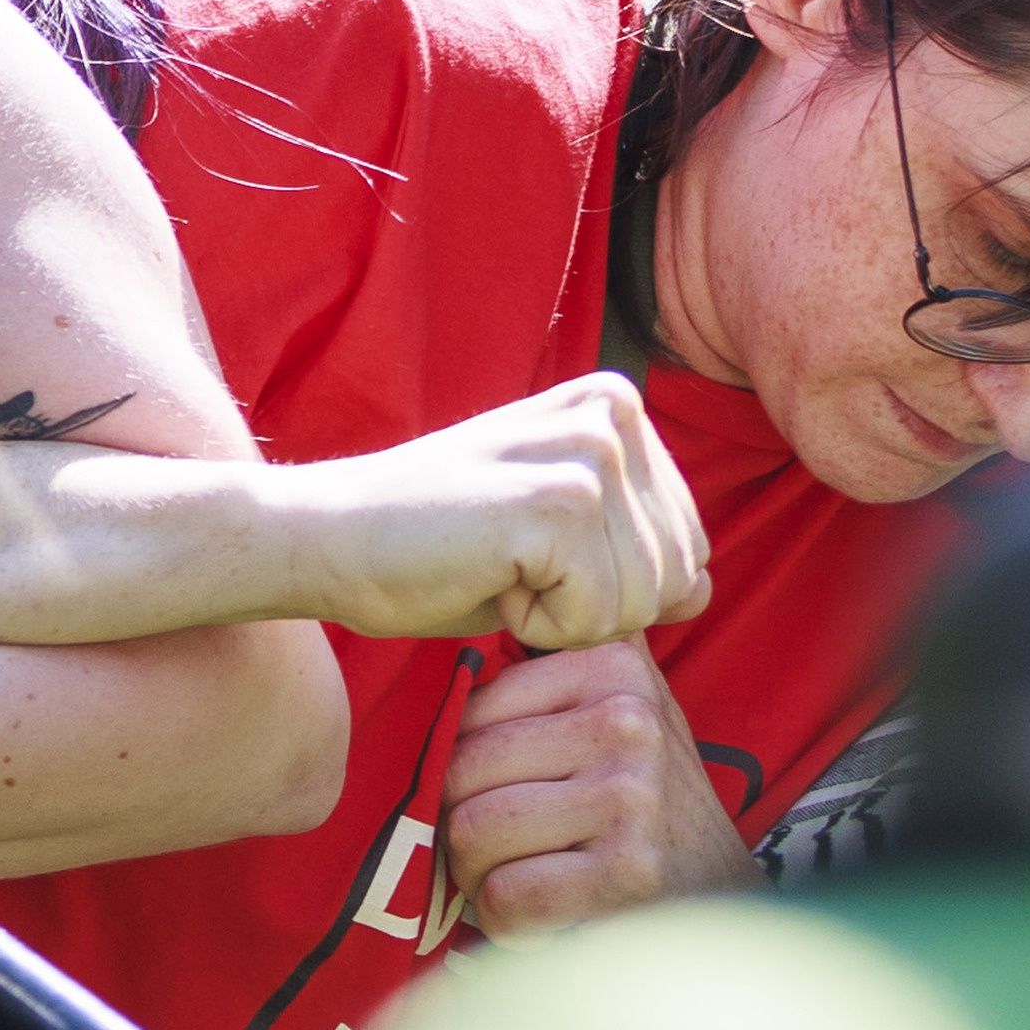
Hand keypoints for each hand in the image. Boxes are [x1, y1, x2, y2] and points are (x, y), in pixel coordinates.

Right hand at [269, 373, 709, 646]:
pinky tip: (484, 578)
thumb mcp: (552, 540)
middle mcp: (613, 414)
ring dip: (564, 615)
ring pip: (642, 603)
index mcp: (616, 407)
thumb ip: (632, 551)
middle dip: (595, 604)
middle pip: (676, 578)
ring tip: (494, 568)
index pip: (689, 551)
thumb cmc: (431, 547)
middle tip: (508, 565)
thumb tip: (702, 587)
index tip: (526, 551)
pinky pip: (596, 617)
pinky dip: (538, 622)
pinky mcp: (558, 501)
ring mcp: (588, 452)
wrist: (327, 538)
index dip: (608, 584)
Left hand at [441, 639, 756, 933]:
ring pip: (473, 832)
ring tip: (516, 881)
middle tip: (498, 852)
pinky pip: (508, 896)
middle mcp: (627, 724)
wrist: (728, 901)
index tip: (506, 795)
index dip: (466, 768)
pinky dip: (507, 922)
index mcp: (613, 669)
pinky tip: (542, 920)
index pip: (471, 711)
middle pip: (461, 772)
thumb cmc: (650, 805)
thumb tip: (507, 582)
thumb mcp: (624, 708)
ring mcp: (630, 798)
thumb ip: (568, 655)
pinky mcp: (629, 874)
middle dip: (461, 825)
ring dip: (478, 877)